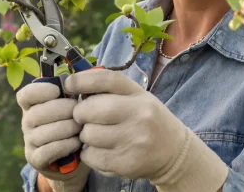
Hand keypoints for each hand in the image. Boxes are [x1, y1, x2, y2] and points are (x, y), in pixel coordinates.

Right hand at [16, 81, 89, 191]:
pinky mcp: (36, 158)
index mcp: (32, 105)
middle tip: (79, 110)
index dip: (40, 91)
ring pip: (43, 133)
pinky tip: (77, 142)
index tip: (58, 90)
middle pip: (37, 114)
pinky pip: (48, 150)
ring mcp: (30, 141)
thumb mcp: (70, 104)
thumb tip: (83, 77)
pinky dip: (65, 145)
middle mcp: (27, 122)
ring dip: (66, 129)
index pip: (25, 95)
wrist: (73, 155)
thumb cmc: (73, 122)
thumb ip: (71, 91)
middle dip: (62, 111)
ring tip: (81, 127)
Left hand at [64, 68, 227, 191]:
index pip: (106, 79)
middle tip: (84, 117)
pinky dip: (89, 153)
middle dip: (80, 113)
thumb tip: (74, 84)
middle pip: (91, 109)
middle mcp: (140, 115)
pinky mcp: (127, 163)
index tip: (69, 84)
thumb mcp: (137, 98)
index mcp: (140, 95)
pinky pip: (92, 156)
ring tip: (96, 135)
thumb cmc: (147, 120)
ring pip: (88, 134)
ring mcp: (134, 140)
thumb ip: (110, 90)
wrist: (173, 152)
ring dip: (85, 135)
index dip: (81, 80)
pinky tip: (100, 150)